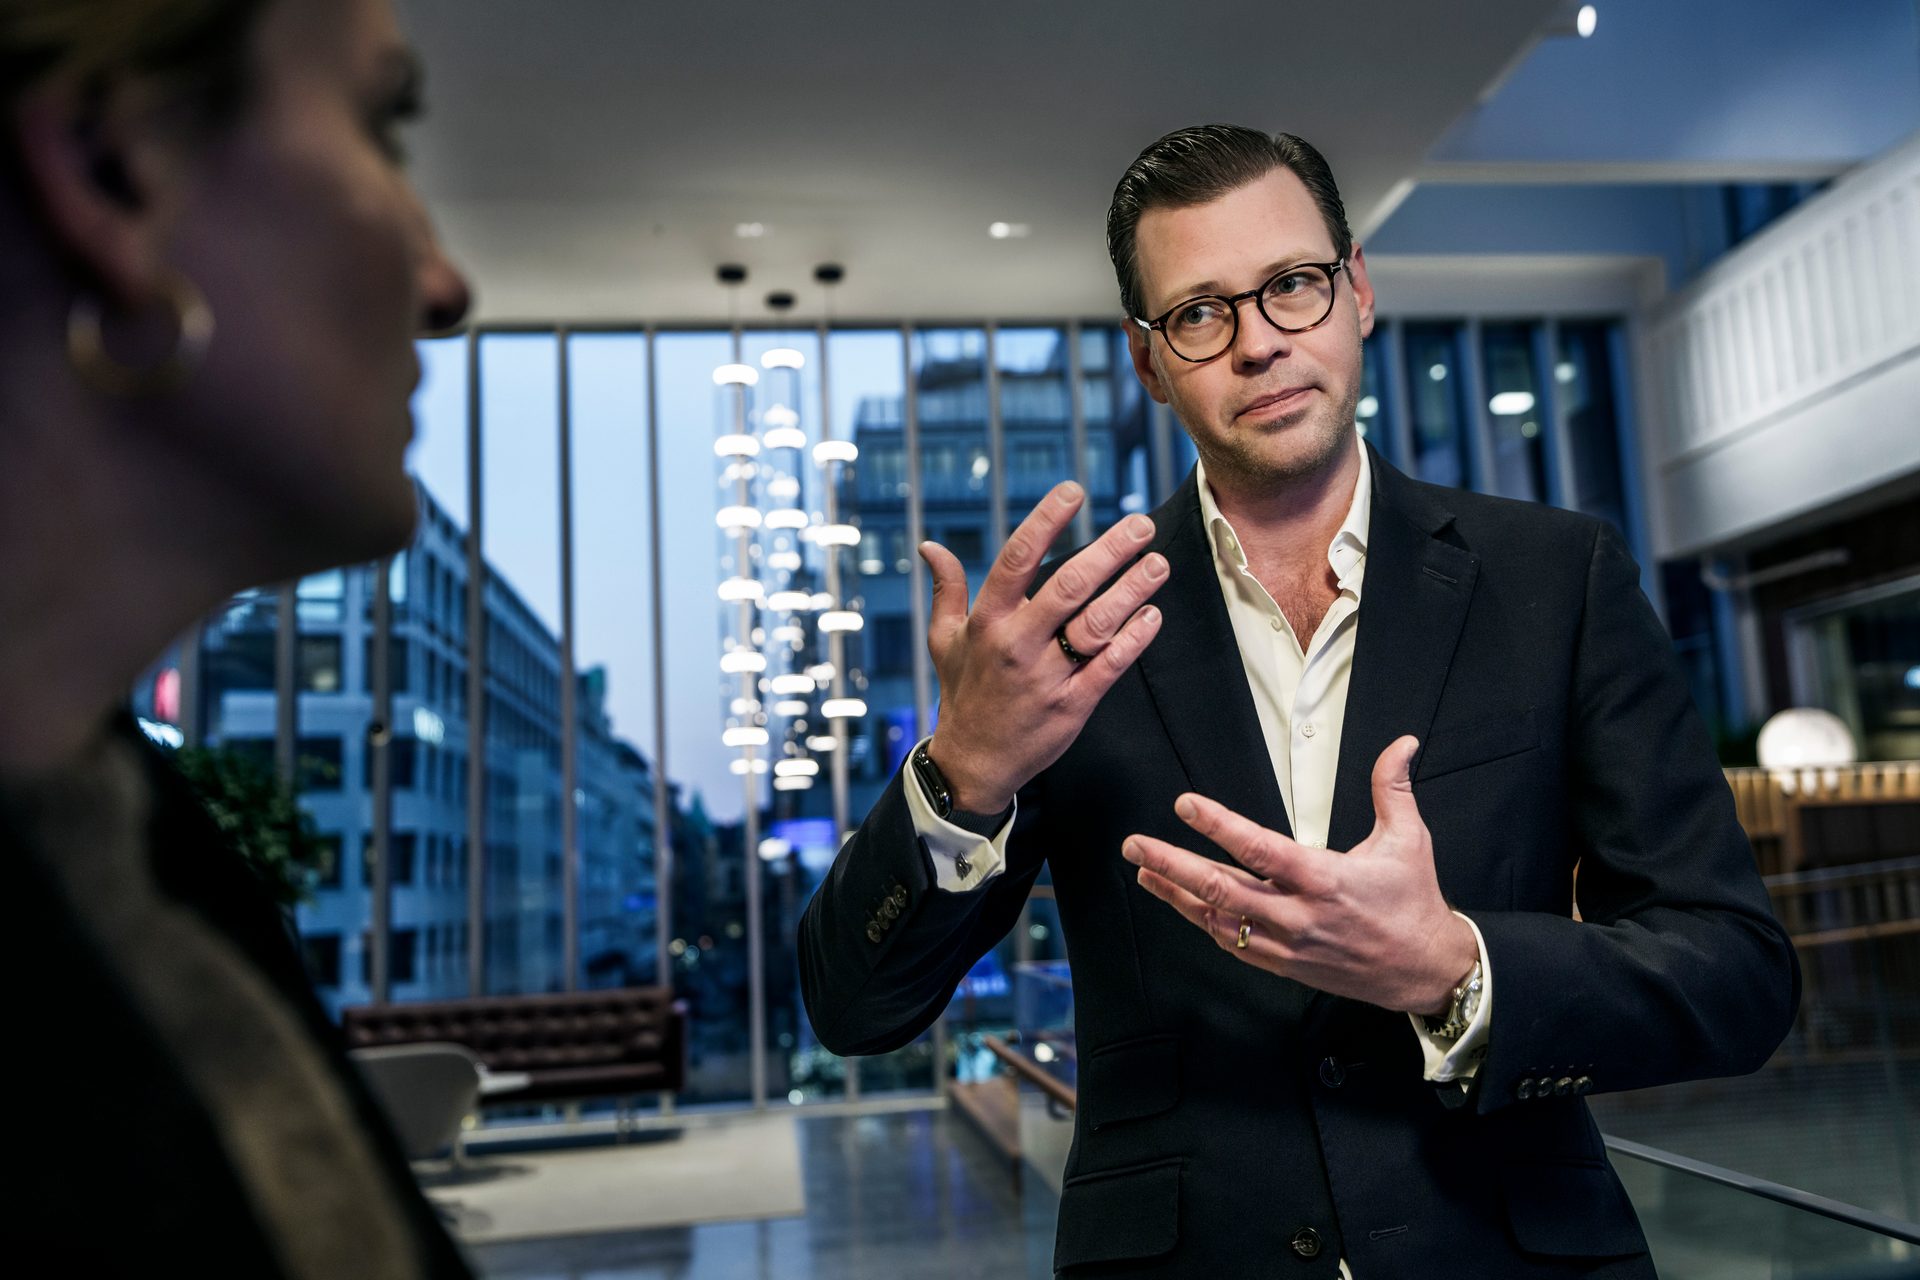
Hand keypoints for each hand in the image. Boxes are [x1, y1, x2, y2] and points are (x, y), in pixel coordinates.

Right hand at [921, 481, 1167, 812]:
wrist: (974, 763)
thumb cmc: (963, 693)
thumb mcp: (944, 641)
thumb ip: (946, 591)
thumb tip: (931, 546)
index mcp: (986, 622)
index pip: (1016, 559)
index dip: (1046, 521)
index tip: (1074, 490)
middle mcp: (1016, 645)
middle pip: (1069, 587)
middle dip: (1109, 551)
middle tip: (1141, 524)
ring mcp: (1047, 677)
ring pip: (1096, 625)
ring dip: (1131, 591)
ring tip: (1158, 563)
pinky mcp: (1073, 706)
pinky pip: (1110, 667)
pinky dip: (1134, 639)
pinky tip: (1152, 614)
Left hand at [1120, 735, 1477, 1015]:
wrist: (1426, 970)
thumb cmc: (1414, 901)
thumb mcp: (1409, 839)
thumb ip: (1392, 787)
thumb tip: (1401, 742)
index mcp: (1325, 879)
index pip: (1260, 849)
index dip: (1218, 825)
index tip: (1184, 805)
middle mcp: (1299, 915)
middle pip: (1221, 888)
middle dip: (1172, 864)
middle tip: (1135, 845)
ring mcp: (1288, 945)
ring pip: (1217, 919)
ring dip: (1176, 894)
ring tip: (1143, 872)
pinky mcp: (1284, 966)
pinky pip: (1232, 943)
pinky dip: (1202, 922)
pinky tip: (1181, 903)